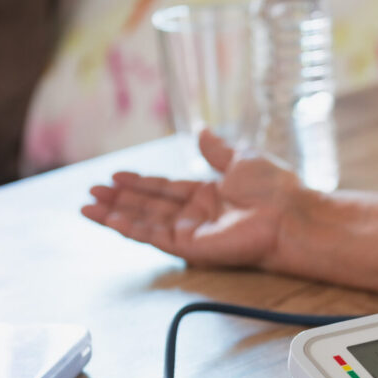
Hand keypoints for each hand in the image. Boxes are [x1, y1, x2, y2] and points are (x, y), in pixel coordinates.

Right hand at [82, 131, 304, 268]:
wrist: (290, 215)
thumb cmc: (276, 190)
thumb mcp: (243, 159)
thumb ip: (218, 150)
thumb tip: (202, 130)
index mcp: (209, 194)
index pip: (166, 189)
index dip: (140, 183)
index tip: (115, 175)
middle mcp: (198, 215)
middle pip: (150, 206)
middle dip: (120, 199)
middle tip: (91, 191)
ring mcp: (193, 232)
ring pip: (145, 223)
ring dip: (115, 214)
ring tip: (87, 206)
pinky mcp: (192, 247)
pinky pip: (154, 237)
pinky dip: (130, 228)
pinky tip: (109, 219)